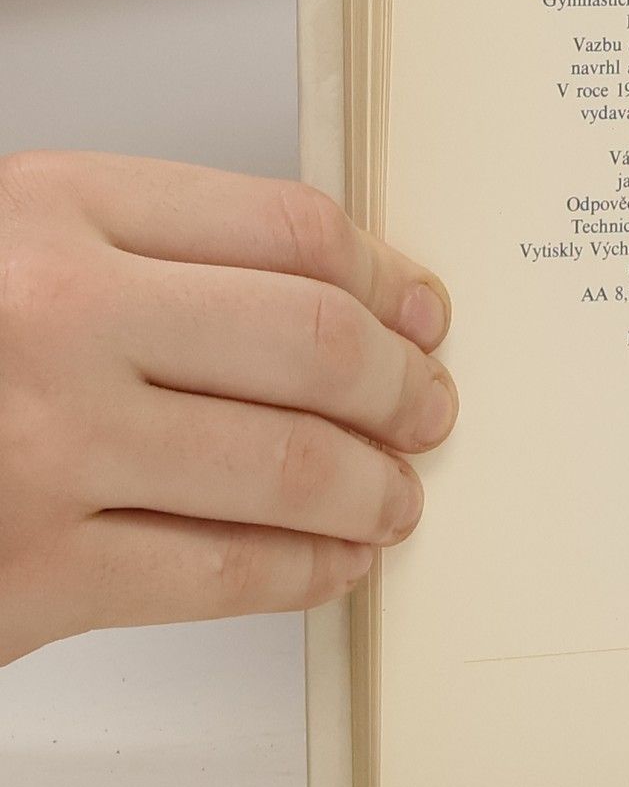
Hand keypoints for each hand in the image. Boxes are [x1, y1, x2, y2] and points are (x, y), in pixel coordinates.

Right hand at [0, 151, 456, 666]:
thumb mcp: (8, 243)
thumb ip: (144, 251)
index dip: (386, 276)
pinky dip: (305, 571)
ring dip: (374, 488)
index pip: (289, 231)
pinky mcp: (30, 574)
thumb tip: (330, 297)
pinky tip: (333, 563)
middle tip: (430, 407)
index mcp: (53, 212)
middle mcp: (56, 317)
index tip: (422, 312)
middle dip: (402, 386)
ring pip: (288, 466)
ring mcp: (46, 449)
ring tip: (396, 495)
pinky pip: (221, 573)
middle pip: (314, 344)